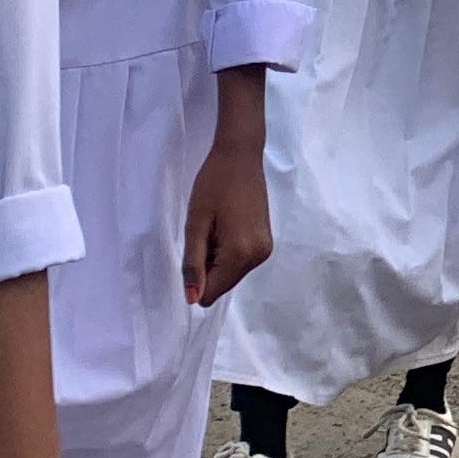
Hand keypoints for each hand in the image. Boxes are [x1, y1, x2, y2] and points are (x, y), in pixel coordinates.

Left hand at [184, 68, 273, 305]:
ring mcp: (265, 250)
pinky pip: (240, 264)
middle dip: (207, 267)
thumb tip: (192, 300)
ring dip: (217, 259)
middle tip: (207, 232)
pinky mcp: (266, 243)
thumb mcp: (196, 224)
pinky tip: (228, 226)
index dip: (194, 276)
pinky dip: (228, 253)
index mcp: (241, 254)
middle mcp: (258, 257)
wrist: (240, 156)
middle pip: (222, 286)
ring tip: (218, 226)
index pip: (210, 292)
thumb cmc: (212, 185)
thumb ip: (193, 264)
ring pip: (230, 275)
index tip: (196, 245)